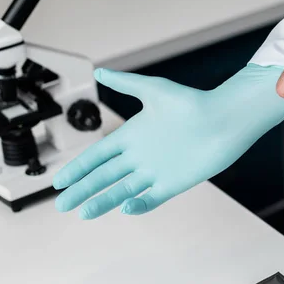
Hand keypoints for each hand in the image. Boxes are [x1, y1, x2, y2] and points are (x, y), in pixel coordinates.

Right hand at [53, 65, 283, 218]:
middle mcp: (140, 156)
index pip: (98, 155)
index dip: (79, 168)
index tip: (59, 180)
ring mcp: (156, 171)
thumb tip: (100, 71)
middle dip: (83, 189)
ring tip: (83, 213)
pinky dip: (138, 205)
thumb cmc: (191, 102)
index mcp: (132, 135)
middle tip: (61, 204)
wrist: (223, 119)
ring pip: (123, 190)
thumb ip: (126, 83)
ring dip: (103, 201)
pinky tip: (123, 209)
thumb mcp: (153, 90)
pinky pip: (151, 198)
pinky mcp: (173, 183)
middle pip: (105, 176)